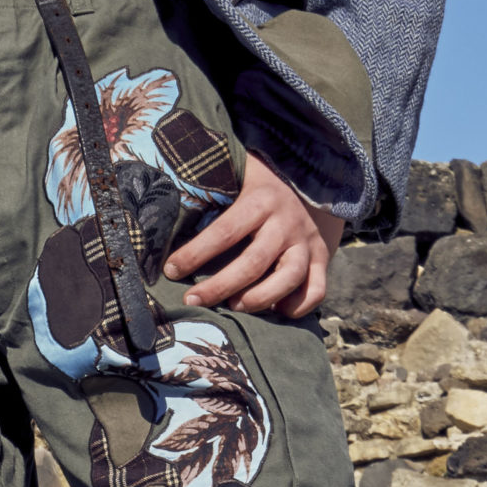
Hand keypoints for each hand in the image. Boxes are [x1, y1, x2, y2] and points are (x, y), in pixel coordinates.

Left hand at [162, 154, 345, 317]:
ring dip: (259, 299)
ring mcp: (308, 242)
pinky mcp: (323, 258)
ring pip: (289, 279)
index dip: (195, 253)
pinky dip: (298, 307)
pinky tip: (275, 311)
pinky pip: (316, 291)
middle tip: (192, 301)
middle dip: (219, 286)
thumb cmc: (256, 182)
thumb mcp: (236, 174)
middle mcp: (287, 222)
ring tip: (234, 307)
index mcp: (261, 200)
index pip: (225, 231)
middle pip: (253, 262)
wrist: (310, 175)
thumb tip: (163, 200)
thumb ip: (208, 185)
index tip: (170, 269)